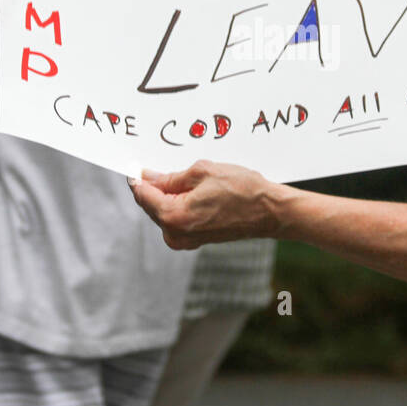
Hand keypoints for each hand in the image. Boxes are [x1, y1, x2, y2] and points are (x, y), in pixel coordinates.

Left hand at [129, 160, 280, 249]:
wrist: (269, 212)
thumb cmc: (242, 190)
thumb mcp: (202, 172)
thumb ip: (169, 177)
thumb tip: (147, 177)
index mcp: (174, 216)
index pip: (142, 194)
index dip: (138, 177)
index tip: (137, 164)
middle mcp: (175, 233)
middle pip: (151, 204)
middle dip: (156, 185)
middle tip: (169, 166)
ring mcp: (184, 240)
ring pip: (163, 211)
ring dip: (169, 195)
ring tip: (192, 179)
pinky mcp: (193, 241)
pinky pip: (176, 218)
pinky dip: (179, 204)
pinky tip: (195, 191)